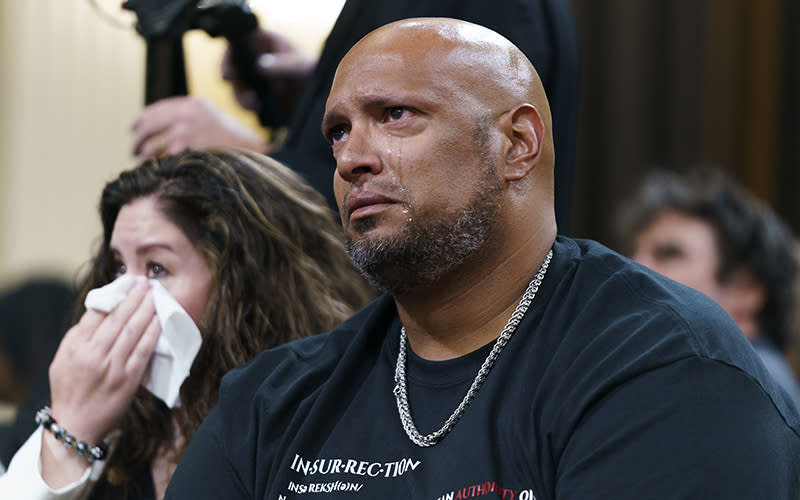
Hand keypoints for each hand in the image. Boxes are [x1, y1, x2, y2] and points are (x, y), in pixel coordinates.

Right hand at [40, 277, 159, 486]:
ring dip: (146, 310)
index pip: (97, 312)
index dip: (115, 294)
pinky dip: (152, 333)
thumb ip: (78, 336)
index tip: (127, 282)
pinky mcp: (128, 379)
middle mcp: (93, 354)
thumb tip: (99, 312)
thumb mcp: (62, 359)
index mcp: (76, 346)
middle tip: (145, 282)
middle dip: (134, 297)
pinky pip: (143, 351)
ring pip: (132, 331)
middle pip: (118, 318)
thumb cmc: (69, 389)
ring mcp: (112, 366)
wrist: (75, 424)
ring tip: (154, 295)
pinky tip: (159, 320)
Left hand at [131, 96, 268, 158]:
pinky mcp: (186, 151)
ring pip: (151, 145)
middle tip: (133, 150)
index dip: (141, 120)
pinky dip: (155, 166)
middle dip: (137, 140)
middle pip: (148, 126)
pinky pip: (161, 160)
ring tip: (144, 162)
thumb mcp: (214, 119)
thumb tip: (162, 129)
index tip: (134, 128)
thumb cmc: (237, 143)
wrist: (255, 156)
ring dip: (144, 156)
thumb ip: (190, 119)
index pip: (156, 109)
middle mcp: (187, 114)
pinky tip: (156, 170)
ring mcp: (186, 132)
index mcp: (193, 104)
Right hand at [221, 26, 315, 114]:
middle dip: (231, 78)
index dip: (230, 54)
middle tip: (235, 90)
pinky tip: (257, 108)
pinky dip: (247, 106)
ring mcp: (253, 78)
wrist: (319, 96)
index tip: (230, 72)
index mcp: (264, 42)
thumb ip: (282, 64)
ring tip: (253, 104)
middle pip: (232, 64)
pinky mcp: (255, 95)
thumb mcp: (300, 66)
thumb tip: (260, 65)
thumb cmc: (312, 71)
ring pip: (235, 85)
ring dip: (240, 96)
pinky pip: (243, 101)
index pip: (239, 41)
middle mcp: (254, 58)